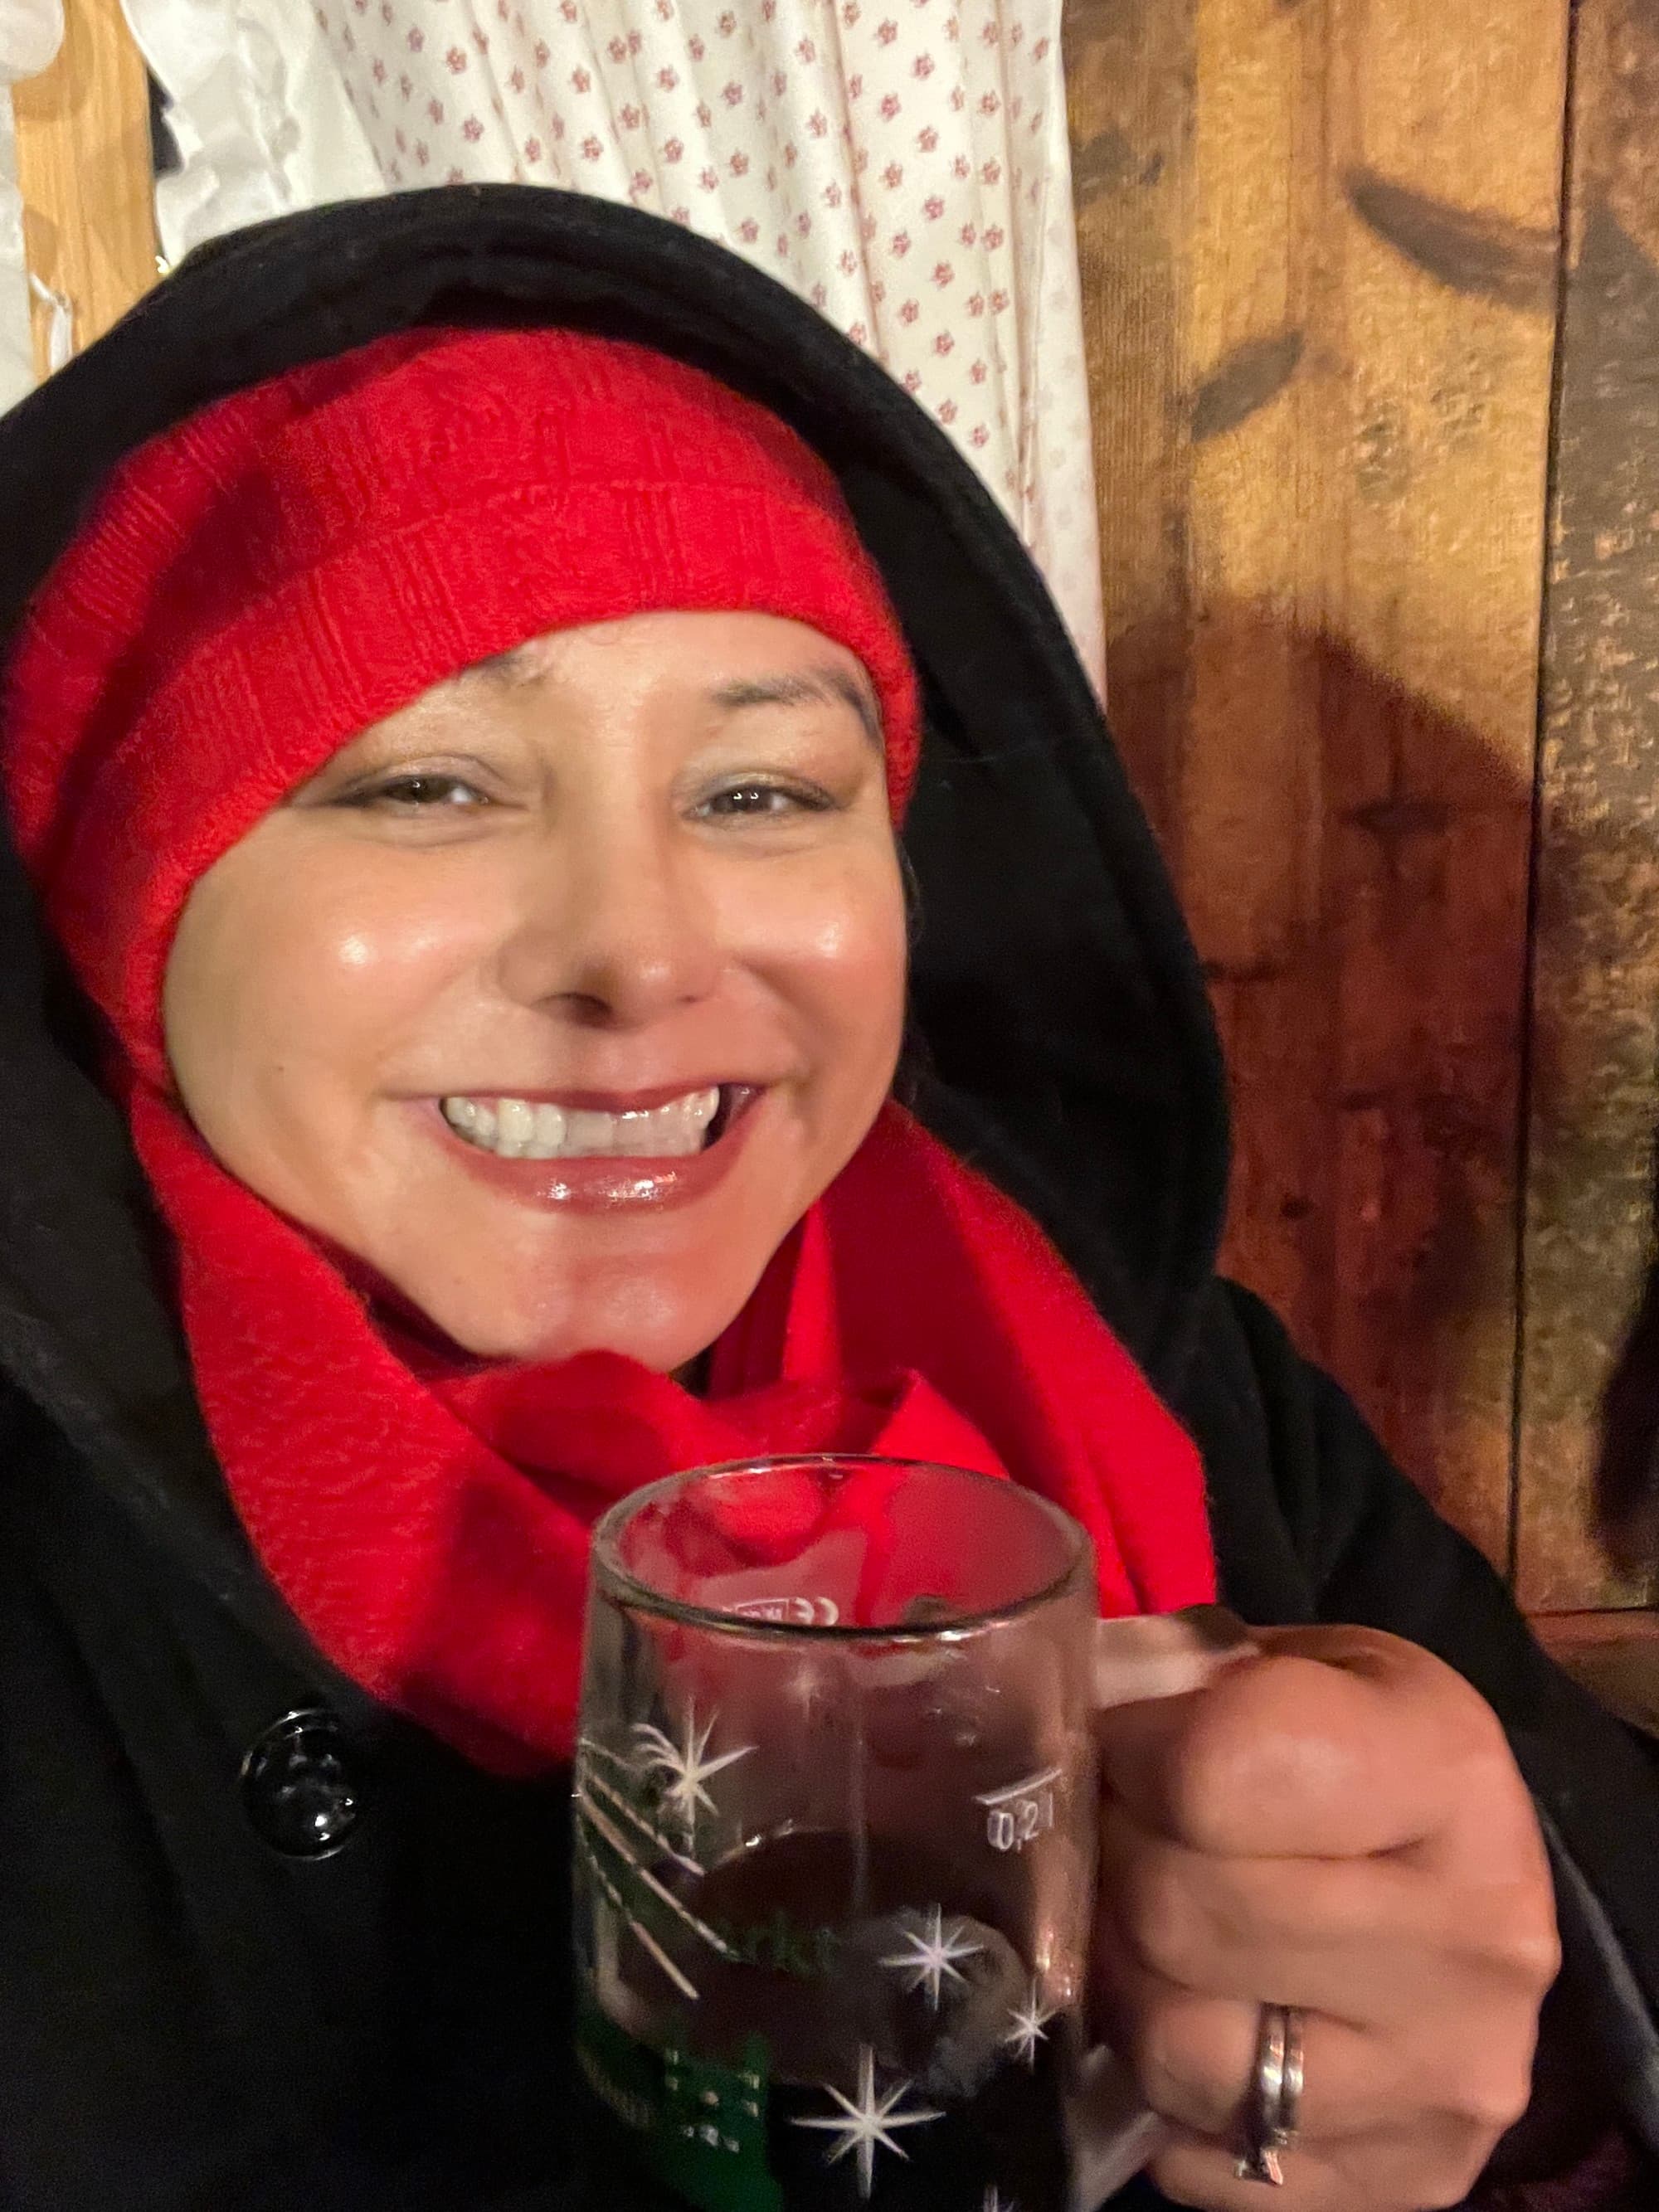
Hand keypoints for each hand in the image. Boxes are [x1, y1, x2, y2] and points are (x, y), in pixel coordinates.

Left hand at [1090, 1623, 1560, 2210]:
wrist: (1478, 1882)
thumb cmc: (1365, 1750)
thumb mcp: (1299, 1666)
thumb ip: (1179, 1685)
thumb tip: (1036, 1726)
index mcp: (1446, 1773)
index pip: (1209, 1777)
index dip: (1130, 1754)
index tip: (1129, 1746)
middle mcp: (1470, 1940)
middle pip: (1177, 1916)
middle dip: (1114, 1862)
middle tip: (1120, 1833)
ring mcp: (1443, 2080)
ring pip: (1176, 2052)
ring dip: (1125, 1984)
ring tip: (1141, 1929)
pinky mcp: (1406, 2182)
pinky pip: (1203, 2163)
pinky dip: (1165, 2096)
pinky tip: (1194, 2015)